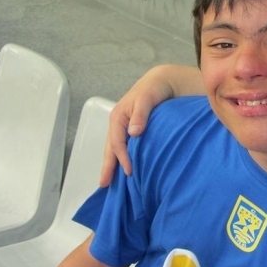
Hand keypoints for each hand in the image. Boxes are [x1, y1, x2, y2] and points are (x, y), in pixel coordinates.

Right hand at [98, 64, 204, 186]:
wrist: (162, 81)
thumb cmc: (154, 88)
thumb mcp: (147, 98)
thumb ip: (141, 114)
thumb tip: (134, 132)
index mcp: (118, 117)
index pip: (117, 142)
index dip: (122, 158)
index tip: (129, 172)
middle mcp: (118, 124)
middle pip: (111, 148)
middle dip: (108, 166)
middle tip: (104, 185)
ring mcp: (124, 127)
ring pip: (116, 148)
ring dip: (113, 164)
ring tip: (110, 182)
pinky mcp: (133, 129)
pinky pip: (124, 146)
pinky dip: (122, 157)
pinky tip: (124, 167)